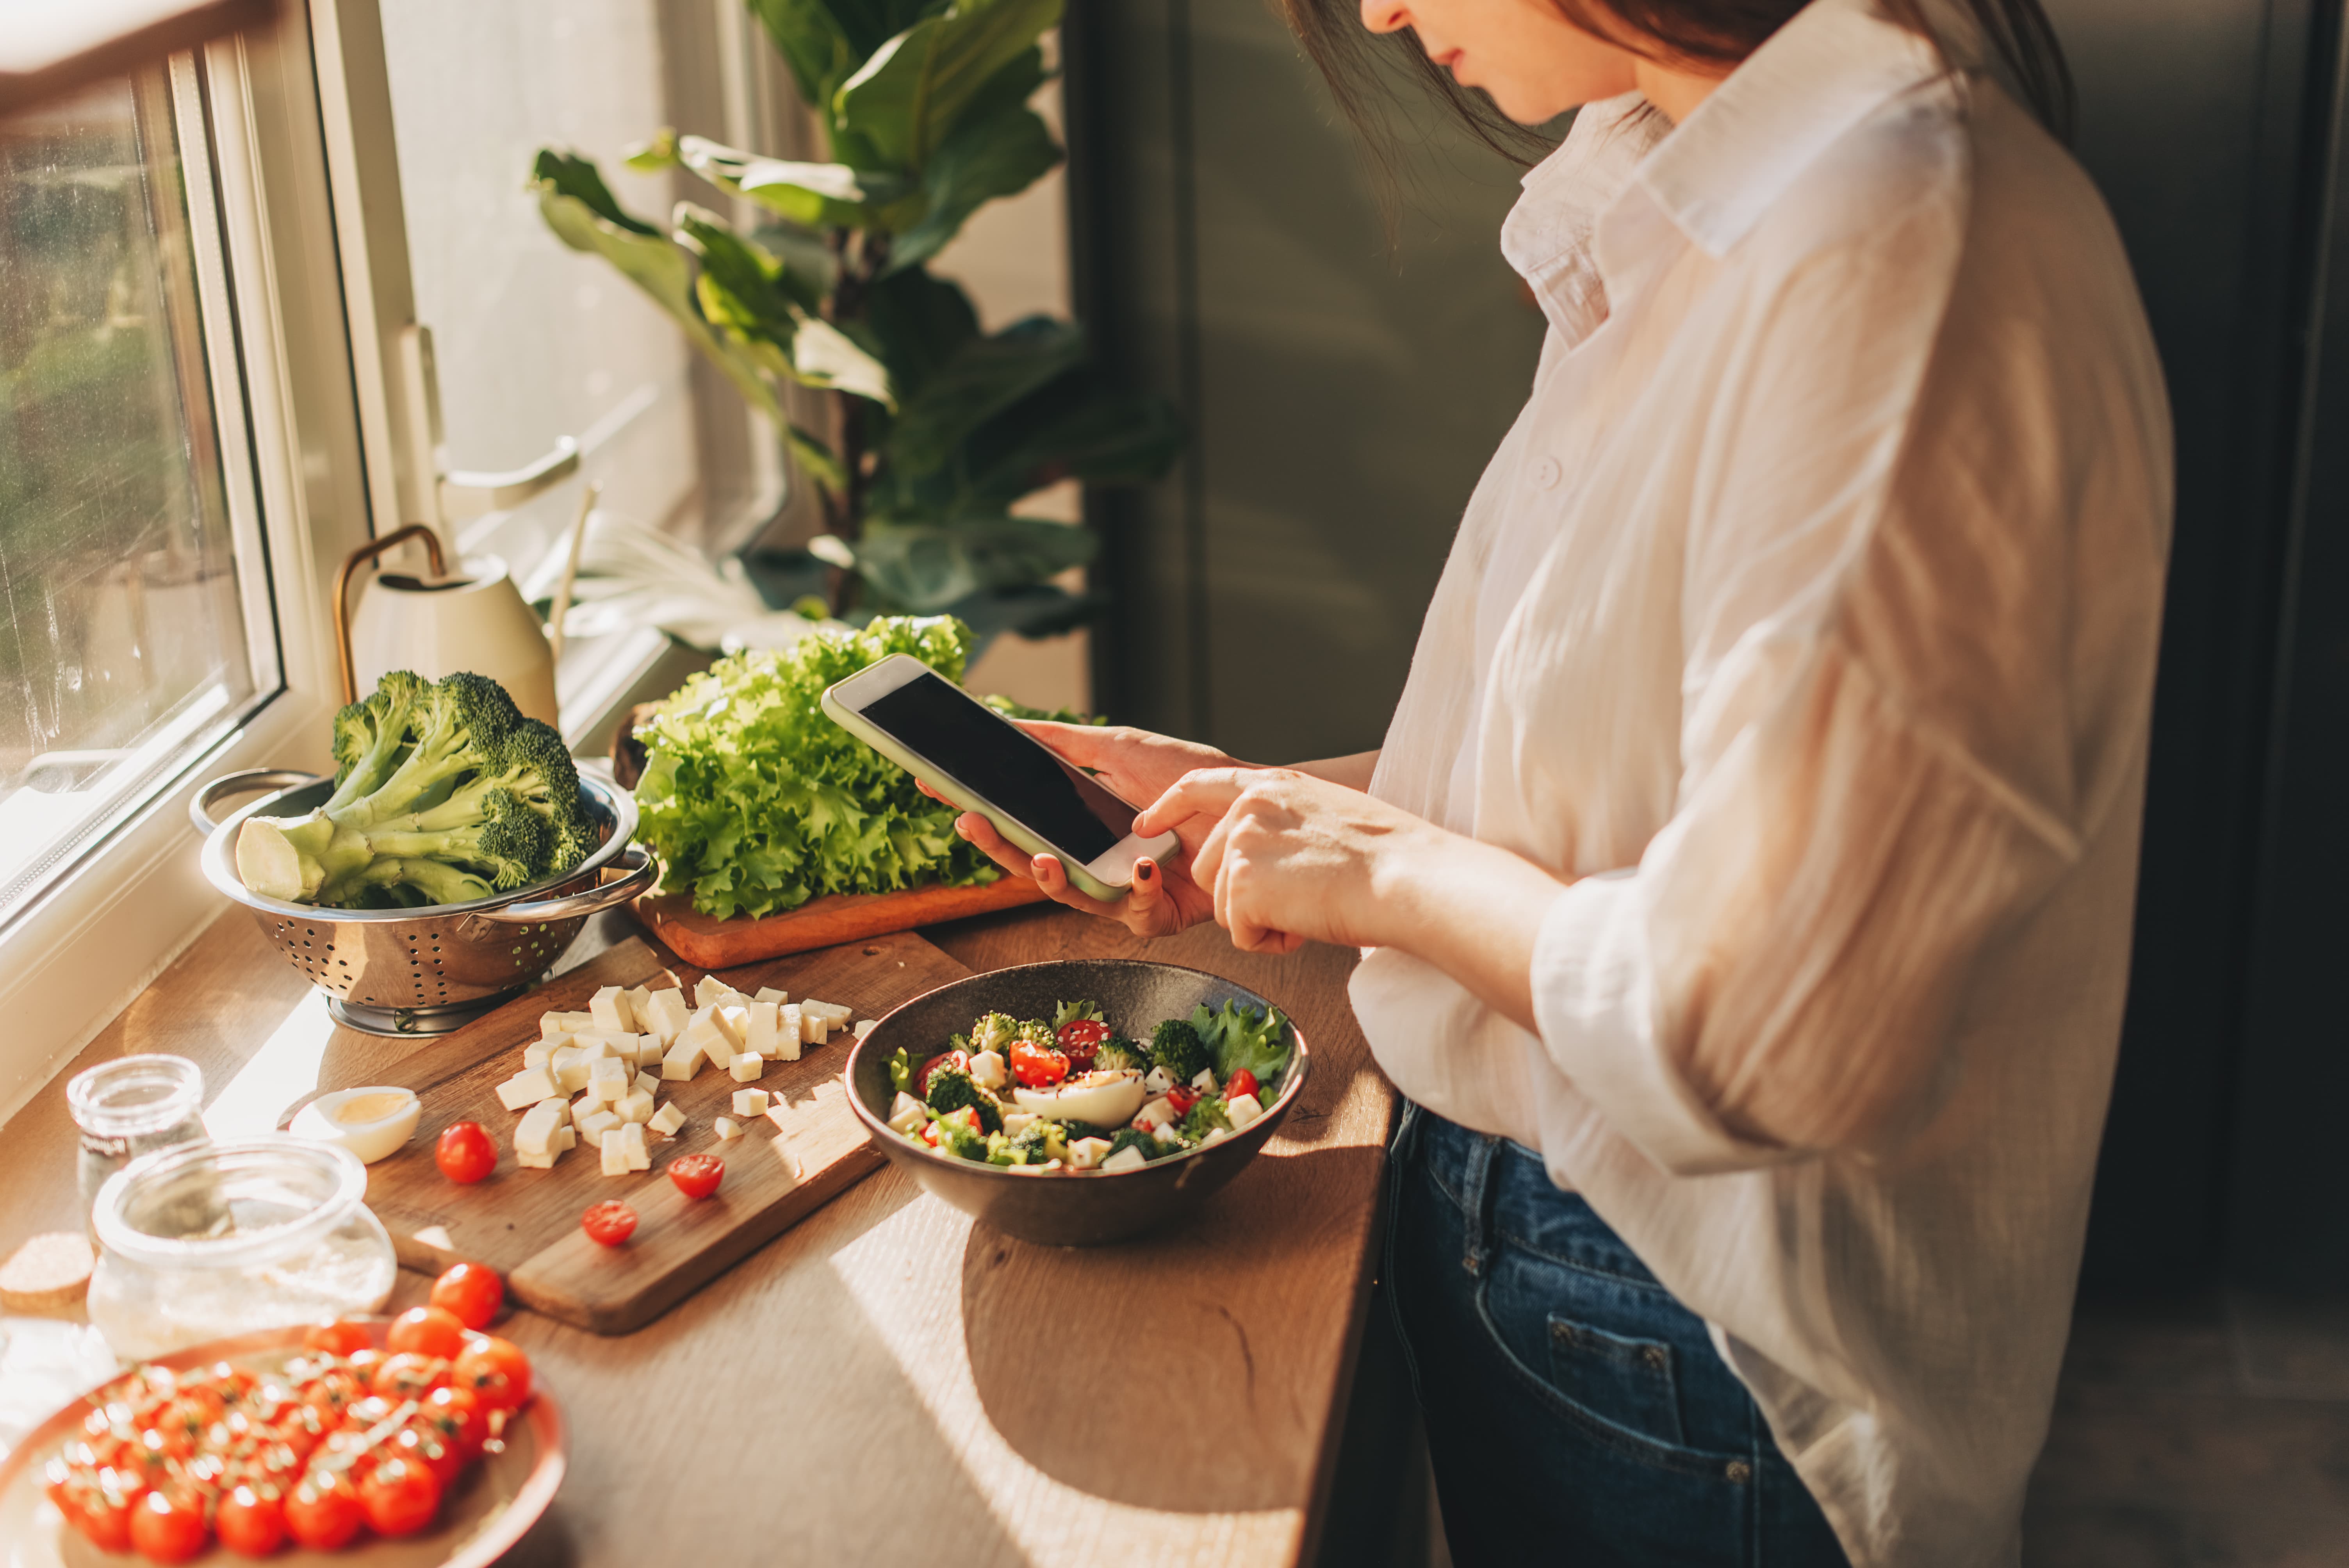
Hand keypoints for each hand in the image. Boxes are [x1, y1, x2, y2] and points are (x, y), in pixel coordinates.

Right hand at [920, 722, 1238, 936]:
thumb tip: (1006, 725)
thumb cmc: (1187, 775)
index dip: (980, 812)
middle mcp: (1094, 863)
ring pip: (1072, 900)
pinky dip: (1137, 891)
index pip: (1018, 825)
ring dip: (1053, 881)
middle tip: (969, 822)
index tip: (937, 790)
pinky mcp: (1158, 915)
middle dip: (998, 848)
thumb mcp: (1117, 748)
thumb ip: (1061, 742)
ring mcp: (1123, 892)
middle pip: (1031, 866)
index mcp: (1079, 827)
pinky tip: (1142, 867)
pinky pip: (1134, 915)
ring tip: (1046, 860)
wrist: (1247, 801)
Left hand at [1135, 768, 1438, 953]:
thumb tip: (1267, 855)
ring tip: (1310, 907)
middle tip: (1301, 898)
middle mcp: (1248, 808)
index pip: (1201, 785)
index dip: (1168, 807)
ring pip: (1222, 905)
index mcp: (1272, 785)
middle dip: (1244, 896)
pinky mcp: (1240, 885)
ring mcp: (1240, 844)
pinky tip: (1305, 924)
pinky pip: (1239, 934)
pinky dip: (1271, 941)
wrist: (1406, 877)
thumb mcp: (1328, 815)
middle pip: (1208, 868)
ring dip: (1261, 920)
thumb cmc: (1385, 857)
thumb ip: (1286, 823)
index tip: (1146, 825)